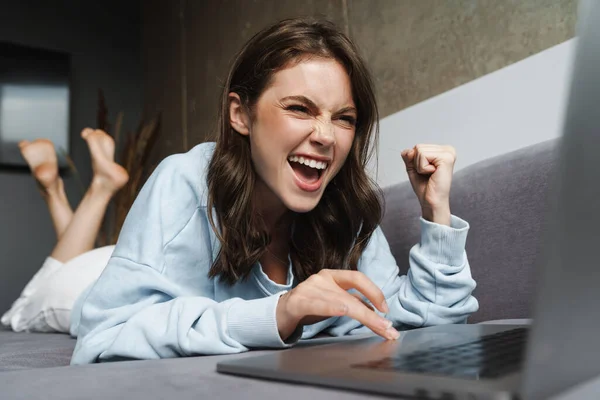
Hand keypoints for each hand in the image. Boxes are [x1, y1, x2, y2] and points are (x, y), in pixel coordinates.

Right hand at [276, 269, 399, 340]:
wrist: (278, 313)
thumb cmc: (308, 307)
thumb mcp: (332, 301)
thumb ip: (352, 302)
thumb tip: (376, 312)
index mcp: (332, 276)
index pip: (358, 278)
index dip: (375, 292)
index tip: (386, 310)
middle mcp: (322, 278)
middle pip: (353, 295)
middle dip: (373, 314)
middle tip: (388, 330)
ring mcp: (309, 289)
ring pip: (341, 302)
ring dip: (363, 317)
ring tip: (378, 329)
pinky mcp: (298, 302)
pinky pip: (319, 304)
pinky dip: (332, 307)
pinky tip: (344, 311)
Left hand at [401, 144, 455, 225]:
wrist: (431, 202)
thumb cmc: (425, 187)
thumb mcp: (413, 168)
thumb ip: (409, 156)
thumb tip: (408, 150)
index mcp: (442, 151)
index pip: (418, 147)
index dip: (415, 161)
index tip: (425, 172)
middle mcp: (448, 150)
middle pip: (418, 147)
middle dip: (417, 163)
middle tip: (428, 174)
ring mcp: (449, 153)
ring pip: (419, 150)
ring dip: (420, 166)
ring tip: (430, 174)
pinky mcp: (446, 158)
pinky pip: (423, 155)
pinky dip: (422, 168)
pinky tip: (433, 174)